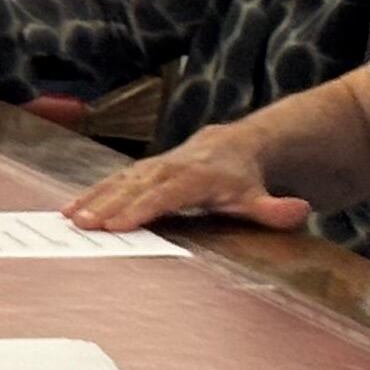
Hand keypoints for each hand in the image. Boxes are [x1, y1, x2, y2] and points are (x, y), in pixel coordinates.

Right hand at [62, 129, 309, 236]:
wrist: (231, 145)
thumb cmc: (242, 179)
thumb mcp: (260, 196)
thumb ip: (275, 208)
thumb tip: (300, 209)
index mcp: (195, 177)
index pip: (165, 195)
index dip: (142, 209)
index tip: (118, 225)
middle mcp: (169, 168)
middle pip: (135, 188)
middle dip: (108, 205)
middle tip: (84, 225)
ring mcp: (151, 167)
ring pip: (118, 182)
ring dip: (93, 199)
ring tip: (70, 218)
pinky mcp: (140, 170)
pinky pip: (112, 180)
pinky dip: (90, 193)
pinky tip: (69, 209)